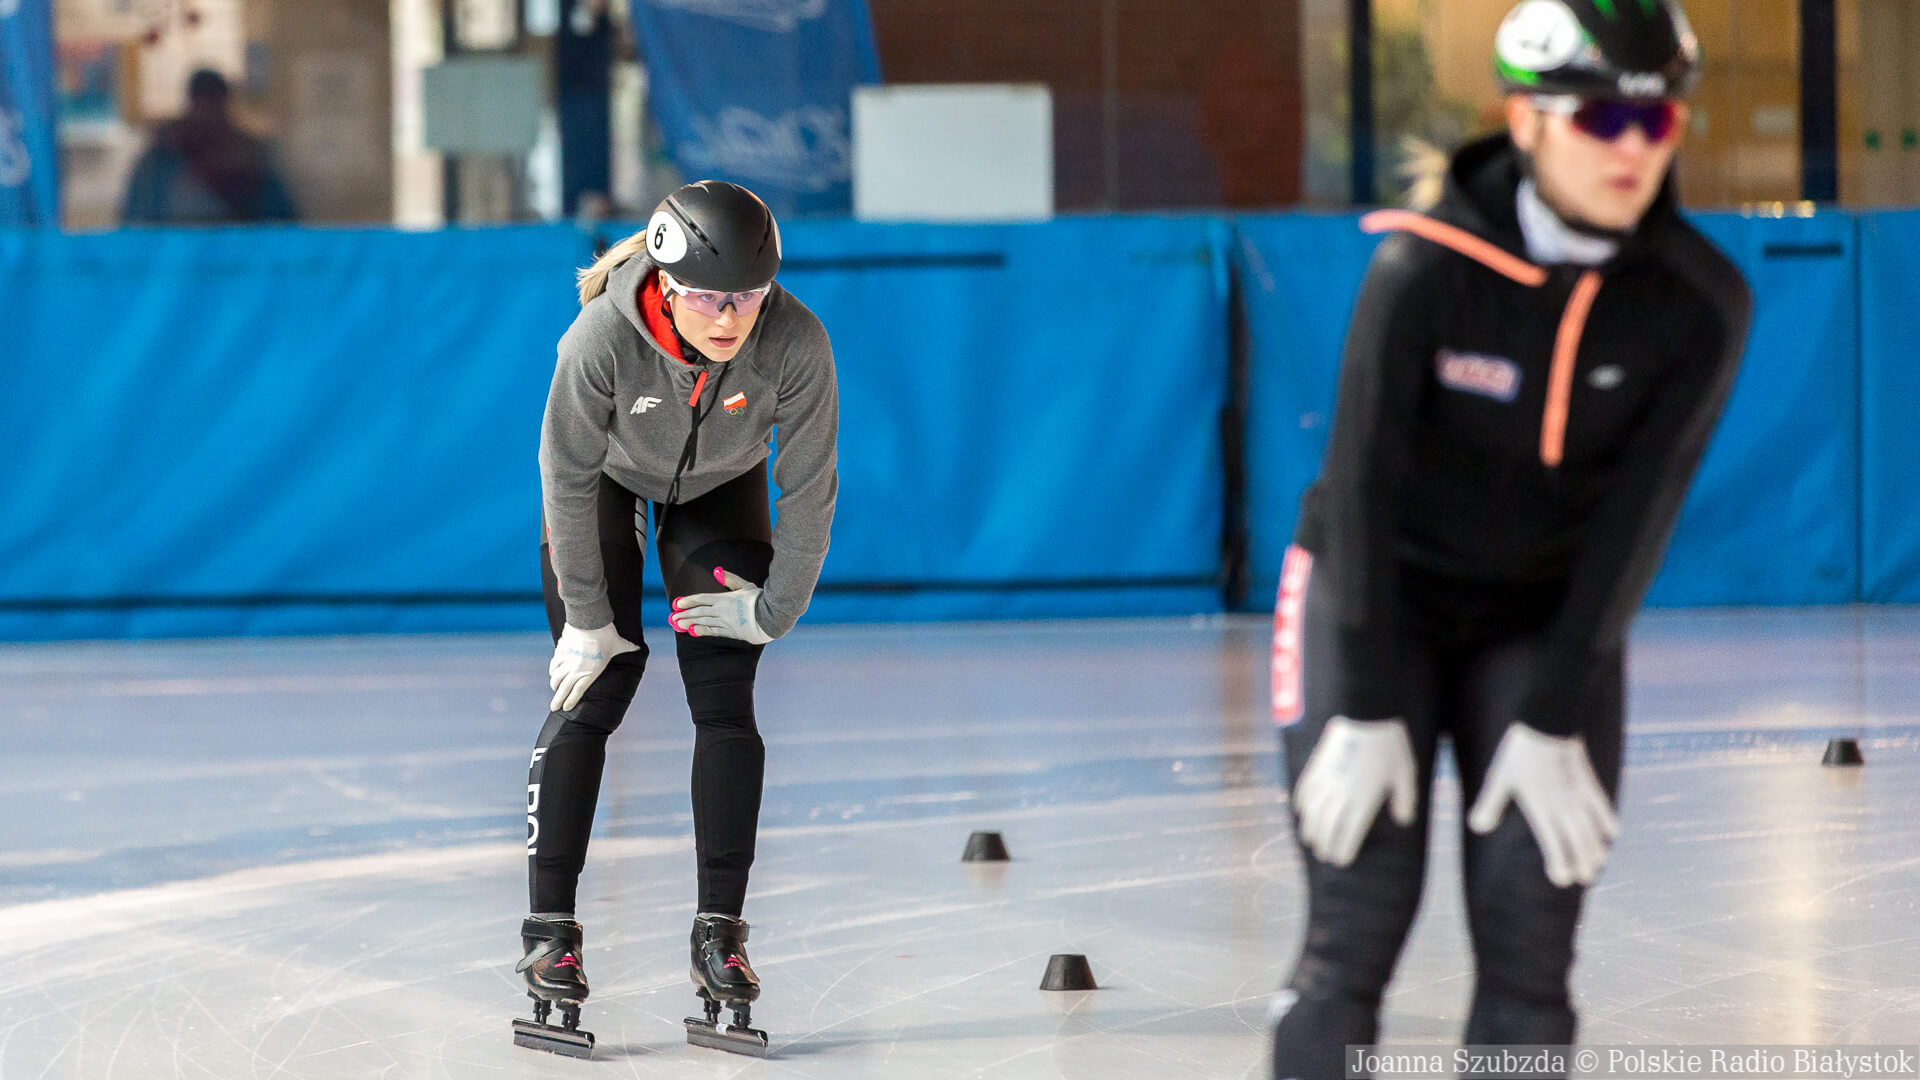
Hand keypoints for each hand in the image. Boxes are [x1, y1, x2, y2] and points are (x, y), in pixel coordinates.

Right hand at [548, 622, 639, 711]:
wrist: (591, 622)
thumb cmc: (607, 635)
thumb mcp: (619, 644)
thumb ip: (628, 648)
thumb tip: (639, 647)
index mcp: (591, 673)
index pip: (577, 692)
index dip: (570, 702)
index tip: (566, 708)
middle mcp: (577, 670)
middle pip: (563, 690)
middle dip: (557, 701)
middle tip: (553, 707)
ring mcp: (568, 661)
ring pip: (556, 678)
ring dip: (555, 685)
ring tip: (555, 688)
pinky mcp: (561, 651)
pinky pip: (554, 665)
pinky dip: (552, 671)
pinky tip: (553, 673)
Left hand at [671, 567, 773, 644]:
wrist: (770, 617)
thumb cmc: (759, 599)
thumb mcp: (745, 585)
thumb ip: (730, 579)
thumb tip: (717, 571)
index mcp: (724, 598)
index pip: (701, 599)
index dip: (687, 601)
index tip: (676, 604)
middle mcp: (721, 611)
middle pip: (699, 612)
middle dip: (685, 614)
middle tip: (672, 617)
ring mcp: (725, 622)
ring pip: (703, 622)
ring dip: (689, 623)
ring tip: (677, 624)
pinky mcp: (731, 632)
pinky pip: (713, 631)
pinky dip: (702, 631)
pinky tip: (693, 631)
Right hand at [1293, 716, 1419, 866]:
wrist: (1365, 713)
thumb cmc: (1389, 744)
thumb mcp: (1405, 772)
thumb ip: (1405, 799)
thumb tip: (1404, 820)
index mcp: (1363, 801)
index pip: (1348, 836)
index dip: (1343, 852)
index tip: (1342, 861)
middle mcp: (1340, 796)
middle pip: (1326, 830)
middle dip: (1325, 846)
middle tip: (1325, 855)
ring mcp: (1325, 781)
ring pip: (1311, 815)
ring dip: (1310, 830)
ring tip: (1311, 840)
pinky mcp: (1316, 767)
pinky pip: (1304, 792)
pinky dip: (1302, 806)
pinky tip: (1302, 812)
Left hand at [1467, 722, 1618, 886]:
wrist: (1548, 721)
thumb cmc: (1520, 752)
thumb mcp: (1499, 778)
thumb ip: (1489, 805)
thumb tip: (1477, 828)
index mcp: (1540, 806)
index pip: (1552, 842)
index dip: (1559, 861)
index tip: (1562, 879)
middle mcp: (1562, 804)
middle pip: (1577, 839)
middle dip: (1582, 861)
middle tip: (1586, 879)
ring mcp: (1578, 794)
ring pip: (1592, 827)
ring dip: (1596, 846)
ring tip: (1598, 863)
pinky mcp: (1588, 781)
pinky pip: (1601, 805)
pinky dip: (1607, 819)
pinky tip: (1612, 833)